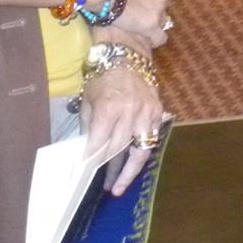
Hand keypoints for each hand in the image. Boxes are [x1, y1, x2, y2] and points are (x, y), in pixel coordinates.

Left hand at [80, 61, 166, 195]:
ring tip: (121, 185)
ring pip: (140, 150)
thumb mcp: (88, 100)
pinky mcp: (157, 112)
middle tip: (105, 187)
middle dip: (110, 171)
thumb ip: (89, 126)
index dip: (92, 160)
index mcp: (109, 109)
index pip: (99, 143)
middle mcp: (130, 113)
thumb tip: (87, 150)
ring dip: (129, 170)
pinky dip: (142, 152)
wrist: (126, 55)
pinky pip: (151, 138)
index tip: (86, 174)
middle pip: (119, 150)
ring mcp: (146, 113)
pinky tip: (134, 164)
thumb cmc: (102, 77)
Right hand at [100, 0, 172, 49]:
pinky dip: (154, 38)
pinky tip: (145, 37)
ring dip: (150, 19)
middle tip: (132, 7)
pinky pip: (159, 37)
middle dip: (150, 4)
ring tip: (134, 21)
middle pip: (161, 2)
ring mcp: (159, 8)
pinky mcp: (150, 25)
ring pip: (161, 18)